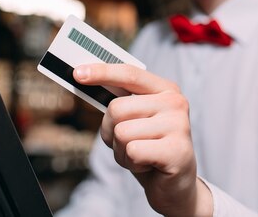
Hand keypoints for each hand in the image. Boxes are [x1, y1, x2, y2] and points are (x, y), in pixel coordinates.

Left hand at [74, 64, 212, 216]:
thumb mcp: (133, 120)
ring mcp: (179, 126)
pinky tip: (148, 166)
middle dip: (112, 132)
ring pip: (121, 132)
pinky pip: (132, 151)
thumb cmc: (148, 149)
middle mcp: (175, 103)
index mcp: (166, 89)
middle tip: (130, 143)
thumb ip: (118, 100)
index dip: (102, 72)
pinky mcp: (178, 151)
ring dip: (122, 151)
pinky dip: (132, 163)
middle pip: (117, 108)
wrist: (174, 186)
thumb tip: (84, 78)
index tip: (77, 73)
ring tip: (141, 156)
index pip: (129, 74)